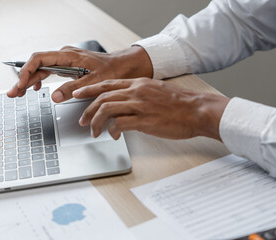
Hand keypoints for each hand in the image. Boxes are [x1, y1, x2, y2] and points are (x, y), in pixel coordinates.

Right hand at [7, 46, 152, 102]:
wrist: (121, 67)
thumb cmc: (111, 71)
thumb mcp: (93, 82)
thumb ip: (73, 88)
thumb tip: (55, 96)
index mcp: (68, 56)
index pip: (40, 59)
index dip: (27, 71)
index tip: (21, 84)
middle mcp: (63, 56)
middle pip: (36, 65)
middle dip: (22, 79)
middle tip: (13, 93)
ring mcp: (64, 61)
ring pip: (40, 69)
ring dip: (28, 81)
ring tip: (18, 93)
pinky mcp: (66, 67)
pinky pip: (47, 71)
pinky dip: (38, 79)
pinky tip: (34, 88)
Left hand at [72, 78, 229, 140]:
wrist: (198, 110)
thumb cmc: (180, 103)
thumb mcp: (156, 91)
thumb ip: (139, 94)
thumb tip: (126, 103)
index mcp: (139, 83)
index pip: (107, 84)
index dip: (89, 90)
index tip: (78, 95)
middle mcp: (136, 91)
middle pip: (102, 97)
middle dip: (87, 110)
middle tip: (82, 120)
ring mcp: (139, 105)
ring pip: (106, 109)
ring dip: (96, 122)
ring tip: (94, 131)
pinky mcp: (144, 120)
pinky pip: (119, 124)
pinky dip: (112, 131)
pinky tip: (114, 135)